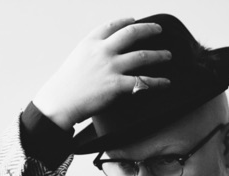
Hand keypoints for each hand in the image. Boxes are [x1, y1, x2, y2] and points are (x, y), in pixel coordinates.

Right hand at [33, 18, 170, 130]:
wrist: (61, 101)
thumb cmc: (68, 83)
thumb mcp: (78, 58)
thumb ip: (94, 52)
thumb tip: (108, 52)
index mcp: (91, 42)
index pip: (112, 25)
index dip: (126, 21)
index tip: (135, 20)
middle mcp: (103, 50)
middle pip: (131, 34)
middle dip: (149, 29)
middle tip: (159, 29)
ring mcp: (111, 67)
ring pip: (141, 56)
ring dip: (158, 55)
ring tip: (168, 55)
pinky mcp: (117, 85)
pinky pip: (143, 82)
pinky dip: (157, 82)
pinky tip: (166, 83)